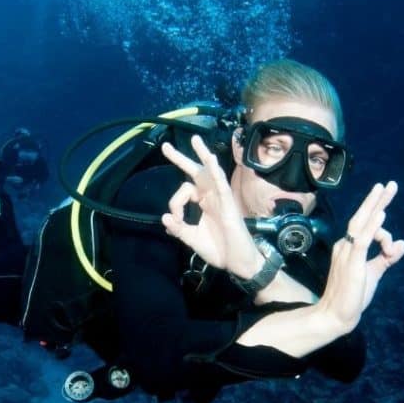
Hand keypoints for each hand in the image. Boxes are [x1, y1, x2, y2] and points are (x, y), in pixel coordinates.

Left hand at [160, 135, 260, 273]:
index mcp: (204, 203)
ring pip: (211, 171)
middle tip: (165, 146)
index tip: (175, 220)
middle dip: (180, 159)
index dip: (174, 203)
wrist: (238, 263)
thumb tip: (164, 217)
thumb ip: (178, 229)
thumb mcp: (192, 239)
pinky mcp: (229, 204)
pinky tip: (210, 159)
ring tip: (194, 139)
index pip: (183, 191)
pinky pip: (221, 184)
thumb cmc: (220, 250)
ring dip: (203, 154)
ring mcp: (221, 198)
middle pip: (196, 172)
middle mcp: (212, 196)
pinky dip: (215, 171)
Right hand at [318, 182, 403, 330]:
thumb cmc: (352, 296)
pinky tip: (381, 215)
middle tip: (388, 184)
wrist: (336, 316)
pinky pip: (362, 240)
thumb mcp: (373, 273)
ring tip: (385, 189)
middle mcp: (346, 246)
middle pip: (361, 217)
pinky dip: (373, 227)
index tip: (394, 239)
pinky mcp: (352, 263)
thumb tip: (403, 243)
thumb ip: (387, 257)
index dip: (382, 225)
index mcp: (349, 247)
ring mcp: (347, 253)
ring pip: (362, 224)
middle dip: (375, 200)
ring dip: (375, 206)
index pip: (366, 228)